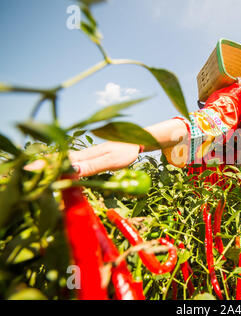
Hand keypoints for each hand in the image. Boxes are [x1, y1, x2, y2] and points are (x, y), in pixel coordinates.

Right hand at [24, 141, 140, 176]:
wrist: (137, 142)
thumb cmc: (126, 152)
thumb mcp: (110, 161)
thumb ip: (91, 166)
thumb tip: (71, 172)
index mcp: (85, 155)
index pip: (61, 162)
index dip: (46, 166)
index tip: (30, 170)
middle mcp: (83, 154)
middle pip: (60, 160)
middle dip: (44, 166)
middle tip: (27, 172)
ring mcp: (87, 156)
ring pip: (65, 161)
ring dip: (52, 166)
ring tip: (36, 172)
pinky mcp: (91, 158)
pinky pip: (74, 163)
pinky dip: (63, 166)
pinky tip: (59, 170)